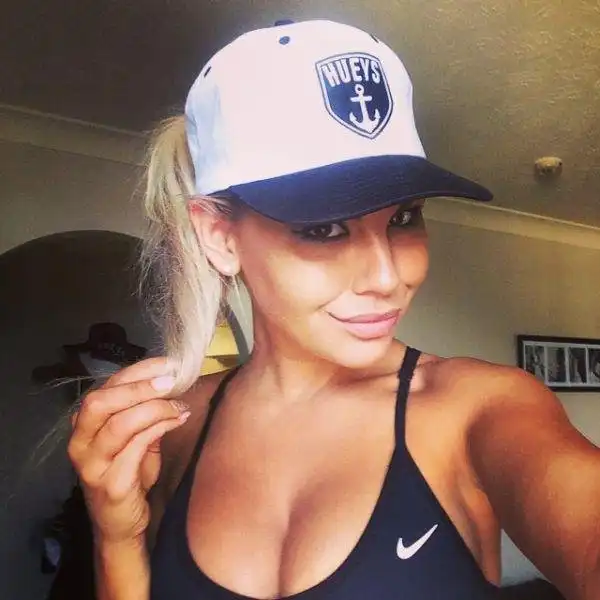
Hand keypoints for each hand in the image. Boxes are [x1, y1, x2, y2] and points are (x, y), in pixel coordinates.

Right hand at [68, 358, 188, 543]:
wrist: (120, 524)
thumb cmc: (129, 475)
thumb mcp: (136, 439)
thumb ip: (144, 412)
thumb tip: (169, 383)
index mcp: (84, 426)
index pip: (106, 387)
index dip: (137, 372)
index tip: (166, 364)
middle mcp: (80, 444)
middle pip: (101, 403)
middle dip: (139, 387)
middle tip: (170, 383)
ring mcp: (93, 466)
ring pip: (120, 424)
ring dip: (156, 409)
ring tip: (179, 406)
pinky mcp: (112, 484)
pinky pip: (136, 447)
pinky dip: (160, 428)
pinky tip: (177, 421)